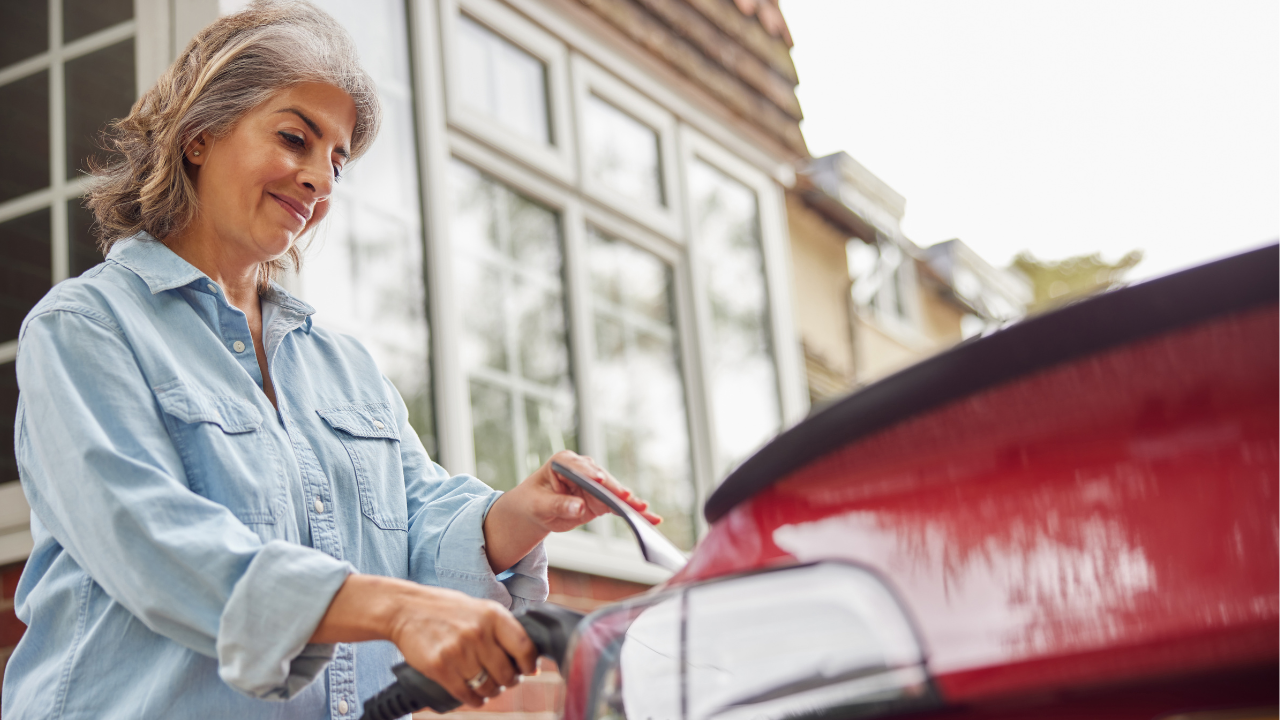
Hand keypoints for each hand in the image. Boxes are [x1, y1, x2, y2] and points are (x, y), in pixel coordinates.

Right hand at [310, 575, 536, 707]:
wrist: (406, 609)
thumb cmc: (446, 609)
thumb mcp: (479, 609)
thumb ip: (501, 630)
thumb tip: (528, 658)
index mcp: (493, 615)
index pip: (524, 647)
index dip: (529, 664)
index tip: (528, 671)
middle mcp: (478, 633)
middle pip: (507, 673)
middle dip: (508, 681)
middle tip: (504, 680)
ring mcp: (459, 651)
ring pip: (487, 687)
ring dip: (490, 692)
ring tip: (488, 687)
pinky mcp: (440, 667)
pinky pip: (465, 694)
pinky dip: (473, 700)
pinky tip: (474, 697)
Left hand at [523, 450, 662, 530]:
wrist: (535, 511)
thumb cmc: (533, 503)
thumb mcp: (539, 505)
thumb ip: (558, 505)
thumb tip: (579, 507)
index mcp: (564, 463)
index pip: (579, 467)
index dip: (590, 473)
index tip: (599, 480)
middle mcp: (584, 469)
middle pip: (603, 480)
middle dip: (615, 490)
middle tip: (628, 499)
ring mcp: (595, 484)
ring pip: (615, 493)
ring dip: (630, 503)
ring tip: (645, 512)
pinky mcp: (601, 499)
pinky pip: (618, 506)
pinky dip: (632, 512)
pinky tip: (648, 518)